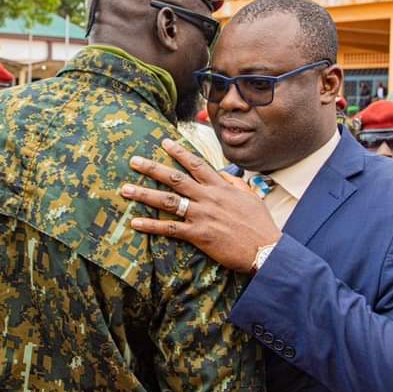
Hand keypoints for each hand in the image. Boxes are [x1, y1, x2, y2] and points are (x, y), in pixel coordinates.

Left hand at [120, 139, 281, 271]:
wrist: (266, 249)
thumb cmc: (259, 224)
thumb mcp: (249, 197)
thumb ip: (233, 184)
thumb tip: (221, 174)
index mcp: (221, 187)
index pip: (196, 164)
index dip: (178, 152)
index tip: (163, 142)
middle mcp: (208, 198)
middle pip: (175, 178)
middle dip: (152, 168)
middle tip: (134, 161)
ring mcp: (202, 216)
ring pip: (168, 201)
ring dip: (144, 194)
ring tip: (125, 189)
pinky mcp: (199, 235)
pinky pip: (170, 229)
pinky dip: (151, 226)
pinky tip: (135, 223)